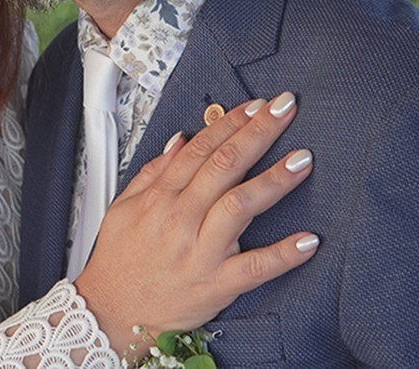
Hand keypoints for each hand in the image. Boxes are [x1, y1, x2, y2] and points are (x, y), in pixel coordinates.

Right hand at [74, 93, 316, 350]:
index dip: (230, 122)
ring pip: (240, 206)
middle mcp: (181, 219)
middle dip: (258, 132)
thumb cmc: (120, 261)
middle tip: (285, 109)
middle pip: (225, 165)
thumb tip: (180, 140)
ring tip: (302, 159)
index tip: (256, 105)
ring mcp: (200, 251)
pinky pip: (254, 268)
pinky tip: (308, 240)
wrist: (110, 313)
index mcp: (161, 197)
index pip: (201, 148)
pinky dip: (283, 254)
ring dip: (274, 180)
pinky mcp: (216, 285)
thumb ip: (154, 172)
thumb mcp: (124, 207)